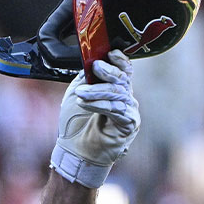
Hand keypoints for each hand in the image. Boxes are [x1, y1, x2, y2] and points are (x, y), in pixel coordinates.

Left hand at [50, 50, 139, 187]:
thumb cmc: (75, 123)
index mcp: (115, 89)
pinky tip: (86, 104)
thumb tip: (88, 64)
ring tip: (81, 93)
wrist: (74, 150)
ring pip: (117, 94)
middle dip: (108, 72)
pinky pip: (117, 110)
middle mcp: (125, 98)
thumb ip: (84, 78)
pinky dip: (100, 105)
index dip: (120, 60)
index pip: (124, 70)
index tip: (111, 52)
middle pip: (121, 80)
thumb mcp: (76, 93)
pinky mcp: (128, 125)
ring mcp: (129, 111)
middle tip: (95, 67)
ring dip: (97, 91)